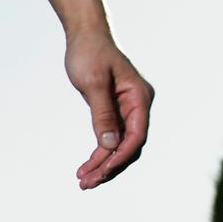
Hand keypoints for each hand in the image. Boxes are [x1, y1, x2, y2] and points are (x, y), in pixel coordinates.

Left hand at [64, 29, 153, 190]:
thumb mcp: (92, 83)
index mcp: (139, 97)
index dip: (120, 156)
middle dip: (109, 167)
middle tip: (85, 184)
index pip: (136, 134)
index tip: (102, 171)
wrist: (85, 37)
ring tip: (82, 182)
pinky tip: (86, 167)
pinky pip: (111, 139)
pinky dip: (100, 154)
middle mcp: (138, 105)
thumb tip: (108, 145)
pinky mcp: (115, 112)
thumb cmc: (89, 54)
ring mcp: (128, 110)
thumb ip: (101, 114)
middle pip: (130, 145)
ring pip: (120, 146)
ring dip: (103, 165)